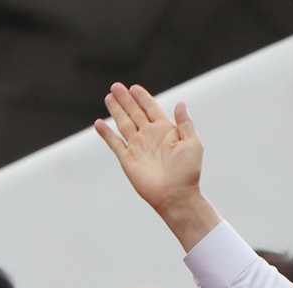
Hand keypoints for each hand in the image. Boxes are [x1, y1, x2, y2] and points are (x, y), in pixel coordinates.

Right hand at [94, 83, 221, 249]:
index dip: (143, 98)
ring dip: (116, 110)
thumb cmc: (187, 172)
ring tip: (109, 97)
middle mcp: (150, 137)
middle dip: (126, 100)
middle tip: (116, 86)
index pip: (151, 109)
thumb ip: (186, 124)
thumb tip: (181, 103)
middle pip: (135, 113)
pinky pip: (114, 143)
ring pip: (124, 124)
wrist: (176, 196)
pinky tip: (99, 123)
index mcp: (166, 131)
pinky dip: (106, 133)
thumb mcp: (193, 145)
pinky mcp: (127, 159)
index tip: (134, 88)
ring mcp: (138, 147)